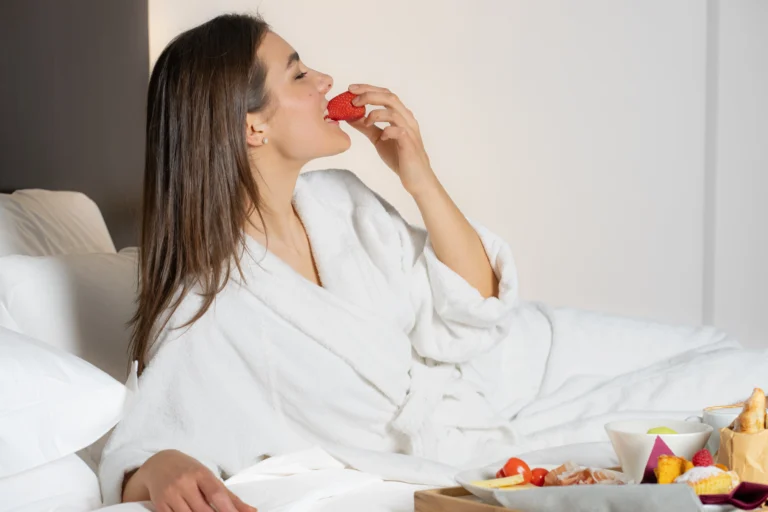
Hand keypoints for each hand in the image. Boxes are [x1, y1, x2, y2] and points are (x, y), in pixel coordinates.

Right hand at [126, 449, 255, 511]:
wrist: (159, 464)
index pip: (217, 494)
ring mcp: (170, 494)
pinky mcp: (159, 505)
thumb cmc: (189, 471)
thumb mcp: (209, 477)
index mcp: (201, 474)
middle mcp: (184, 483)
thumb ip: (230, 497)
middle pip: (203, 510)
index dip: (228, 510)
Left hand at [346, 84, 437, 196]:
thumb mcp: (378, 139)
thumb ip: (367, 127)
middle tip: (352, 100)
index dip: (368, 88)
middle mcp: (407, 119)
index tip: (351, 89)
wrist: (416, 178)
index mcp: (400, 115)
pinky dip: (387, 131)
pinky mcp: (409, 143)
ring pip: (393, 112)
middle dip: (369, 95)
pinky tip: (381, 137)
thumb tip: (350, 117)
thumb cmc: (400, 157)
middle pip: (389, 97)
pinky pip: (398, 131)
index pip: (385, 94)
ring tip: (365, 121)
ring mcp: (409, 130)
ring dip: (375, 113)